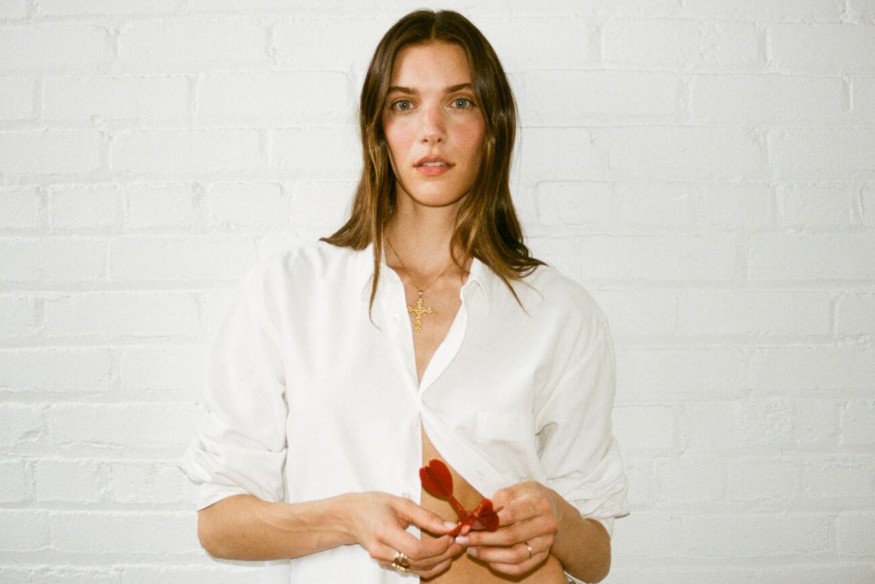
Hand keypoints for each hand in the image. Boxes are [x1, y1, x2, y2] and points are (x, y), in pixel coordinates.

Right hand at [344, 492, 463, 577]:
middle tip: (459, 542)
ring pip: (417, 570)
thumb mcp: (400, 503)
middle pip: (419, 562)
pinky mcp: (387, 564)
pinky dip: (430, 566)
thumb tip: (449, 526)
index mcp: (384, 532)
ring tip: (453, 548)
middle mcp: (382, 551)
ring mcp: (383, 561)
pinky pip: (412, 570)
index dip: (437, 546)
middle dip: (444, 554)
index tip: (452, 535)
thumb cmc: (373, 505)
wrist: (349, 517)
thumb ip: (426, 516)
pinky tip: (441, 556)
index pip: (416, 549)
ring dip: (440, 561)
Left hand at [457, 481, 560, 576]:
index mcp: (539, 504)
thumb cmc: (528, 497)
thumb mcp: (514, 490)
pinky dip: (501, 566)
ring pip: (515, 555)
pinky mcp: (542, 556)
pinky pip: (520, 567)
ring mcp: (545, 543)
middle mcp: (546, 525)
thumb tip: (472, 517)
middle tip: (463, 540)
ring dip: (489, 555)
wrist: (552, 509)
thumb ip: (495, 502)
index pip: (510, 515)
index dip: (486, 521)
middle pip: (511, 536)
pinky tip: (486, 559)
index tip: (468, 525)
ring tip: (471, 550)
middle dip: (483, 539)